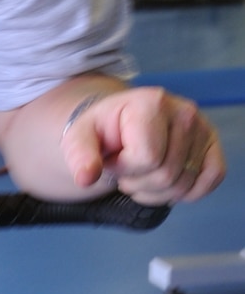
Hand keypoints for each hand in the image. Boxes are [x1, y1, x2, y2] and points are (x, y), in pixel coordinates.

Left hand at [62, 86, 223, 204]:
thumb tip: (86, 178)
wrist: (119, 126)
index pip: (147, 158)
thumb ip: (80, 157)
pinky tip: (166, 183)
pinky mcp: (213, 145)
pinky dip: (187, 192)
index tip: (114, 159)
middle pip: (166, 175)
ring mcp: (203, 128)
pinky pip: (211, 180)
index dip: (124, 169)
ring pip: (184, 184)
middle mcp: (185, 111)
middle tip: (128, 169)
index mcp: (152, 102)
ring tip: (142, 173)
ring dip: (157, 191)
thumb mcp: (79, 139)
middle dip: (139, 183)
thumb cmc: (101, 133)